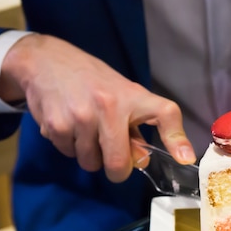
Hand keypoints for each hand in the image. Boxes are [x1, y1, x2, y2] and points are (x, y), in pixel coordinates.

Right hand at [0, 34, 195, 181]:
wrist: (45, 61)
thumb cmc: (92, 81)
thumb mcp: (120, 95)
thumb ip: (134, 129)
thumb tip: (140, 160)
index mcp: (132, 97)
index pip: (164, 114)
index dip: (177, 138)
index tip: (185, 158)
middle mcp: (109, 106)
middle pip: (117, 163)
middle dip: (115, 169)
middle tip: (109, 156)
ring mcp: (81, 116)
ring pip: (91, 163)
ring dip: (88, 155)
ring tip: (84, 130)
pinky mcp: (56, 125)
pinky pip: (69, 154)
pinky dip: (69, 146)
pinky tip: (67, 124)